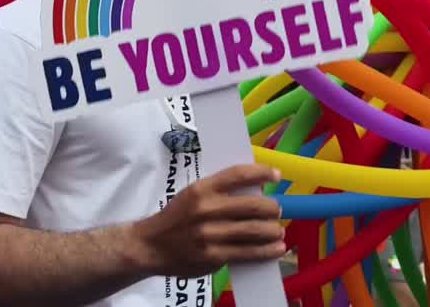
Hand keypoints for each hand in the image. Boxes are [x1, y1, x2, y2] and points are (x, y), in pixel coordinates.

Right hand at [127, 164, 284, 277]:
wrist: (150, 246)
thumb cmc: (176, 217)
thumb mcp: (193, 195)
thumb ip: (220, 191)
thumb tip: (257, 187)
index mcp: (202, 188)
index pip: (239, 175)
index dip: (262, 172)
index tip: (277, 175)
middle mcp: (206, 209)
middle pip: (253, 204)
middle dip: (273, 208)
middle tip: (278, 210)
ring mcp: (210, 234)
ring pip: (254, 230)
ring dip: (273, 230)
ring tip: (279, 231)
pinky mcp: (213, 256)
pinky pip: (247, 253)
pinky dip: (267, 251)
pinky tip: (277, 248)